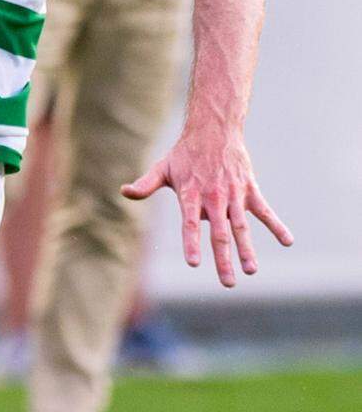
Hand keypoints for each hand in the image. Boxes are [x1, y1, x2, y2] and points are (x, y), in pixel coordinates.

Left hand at [122, 136, 292, 288]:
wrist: (214, 129)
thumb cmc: (185, 153)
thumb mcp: (162, 168)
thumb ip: (145, 184)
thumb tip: (124, 192)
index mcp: (191, 195)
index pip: (190, 224)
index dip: (192, 243)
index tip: (194, 263)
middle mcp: (213, 197)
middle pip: (219, 233)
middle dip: (224, 259)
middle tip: (228, 283)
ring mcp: (233, 194)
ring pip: (241, 226)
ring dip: (247, 249)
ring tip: (250, 270)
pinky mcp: (249, 189)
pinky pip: (264, 211)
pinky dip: (276, 225)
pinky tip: (288, 241)